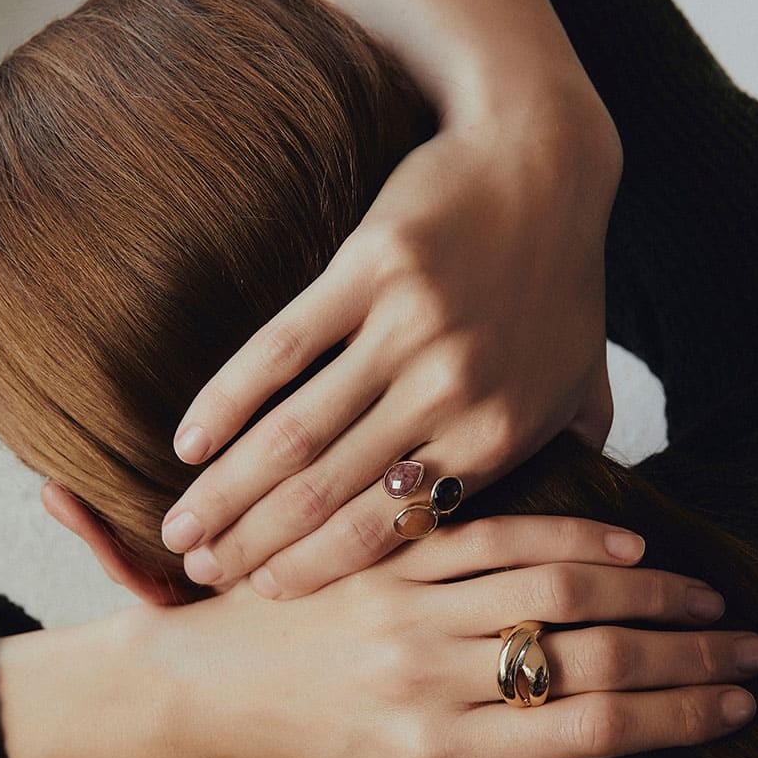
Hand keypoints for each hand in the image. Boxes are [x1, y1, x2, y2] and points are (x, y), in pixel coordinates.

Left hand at [160, 517, 757, 757]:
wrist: (199, 686)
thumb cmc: (304, 737)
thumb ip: (485, 736)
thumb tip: (588, 704)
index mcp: (438, 752)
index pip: (589, 730)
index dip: (678, 715)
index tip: (737, 704)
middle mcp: (428, 680)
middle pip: (588, 658)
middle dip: (685, 653)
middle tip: (747, 643)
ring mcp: (405, 608)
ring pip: (552, 590)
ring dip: (645, 594)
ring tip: (703, 594)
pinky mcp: (383, 558)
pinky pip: (487, 535)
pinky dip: (565, 537)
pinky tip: (619, 545)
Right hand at [162, 86, 620, 598]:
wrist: (543, 162)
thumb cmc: (557, 287)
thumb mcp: (577, 388)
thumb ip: (563, 464)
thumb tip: (552, 535)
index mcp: (497, 437)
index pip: (389, 528)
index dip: (317, 569)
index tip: (265, 595)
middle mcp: (451, 392)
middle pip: (329, 492)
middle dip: (255, 547)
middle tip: (199, 577)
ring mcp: (409, 328)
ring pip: (296, 434)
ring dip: (226, 491)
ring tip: (179, 529)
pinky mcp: (371, 265)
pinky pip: (281, 347)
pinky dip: (226, 399)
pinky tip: (189, 441)